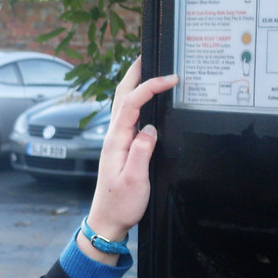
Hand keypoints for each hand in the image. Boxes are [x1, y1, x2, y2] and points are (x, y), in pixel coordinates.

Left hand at [80, 58, 177, 263]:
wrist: (107, 221)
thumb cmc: (120, 204)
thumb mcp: (134, 180)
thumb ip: (141, 152)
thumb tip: (150, 128)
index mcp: (116, 141)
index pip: (132, 104)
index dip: (150, 87)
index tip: (170, 79)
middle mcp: (114, 137)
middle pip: (121, 96)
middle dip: (135, 74)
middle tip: (148, 56)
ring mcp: (116, 141)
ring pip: (123, 104)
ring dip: (134, 84)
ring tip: (147, 69)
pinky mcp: (121, 147)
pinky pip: (129, 116)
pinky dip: (137, 101)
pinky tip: (146, 101)